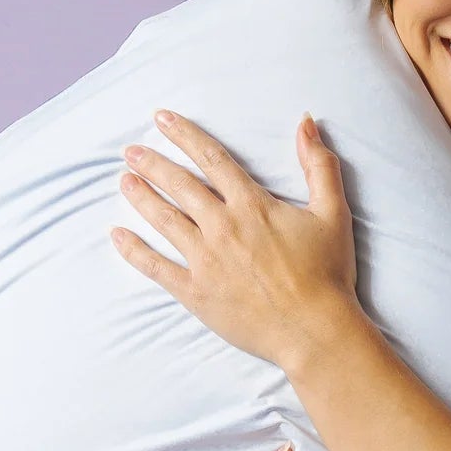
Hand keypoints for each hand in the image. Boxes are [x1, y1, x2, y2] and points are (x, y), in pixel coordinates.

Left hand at [110, 109, 364, 370]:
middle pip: (179, 185)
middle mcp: (222, 227)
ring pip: (165, 220)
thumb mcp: (333, 213)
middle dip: (153, 164)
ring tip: (124, 181)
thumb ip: (319, 166)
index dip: (185, 135)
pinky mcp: (196, 292)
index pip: (211, 159)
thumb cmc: (328, 275)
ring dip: (142, 197)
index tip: (162, 119)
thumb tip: (306, 122)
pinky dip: (134, 251)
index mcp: (252, 205)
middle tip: (131, 151)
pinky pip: (157, 267)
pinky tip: (117, 235)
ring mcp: (205, 260)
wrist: (314, 331)